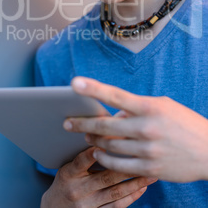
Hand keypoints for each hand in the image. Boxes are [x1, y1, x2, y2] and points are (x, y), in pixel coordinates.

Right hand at [41, 146, 156, 206]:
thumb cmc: (66, 181)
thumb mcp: (66, 166)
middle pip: (105, 177)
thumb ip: (83, 155)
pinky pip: (116, 206)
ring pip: (115, 193)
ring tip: (151, 173)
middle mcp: (77, 190)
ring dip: (135, 182)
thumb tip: (104, 134)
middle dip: (127, 167)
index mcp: (68, 174)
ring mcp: (87, 205)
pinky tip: (142, 187)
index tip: (109, 141)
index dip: (94, 152)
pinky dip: (131, 197)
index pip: (81, 161)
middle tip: (144, 156)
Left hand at [63, 77, 207, 182]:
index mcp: (149, 107)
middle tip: (67, 122)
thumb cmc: (184, 123)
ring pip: (109, 146)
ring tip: (85, 137)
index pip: (115, 95)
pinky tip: (98, 154)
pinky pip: (119, 165)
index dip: (93, 88)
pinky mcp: (149, 167)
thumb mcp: (163, 106)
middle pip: (105, 125)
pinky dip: (105, 159)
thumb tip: (114, 116)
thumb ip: (137, 109)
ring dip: (93, 142)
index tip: (75, 83)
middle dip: (82, 124)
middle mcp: (146, 127)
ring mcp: (148, 149)